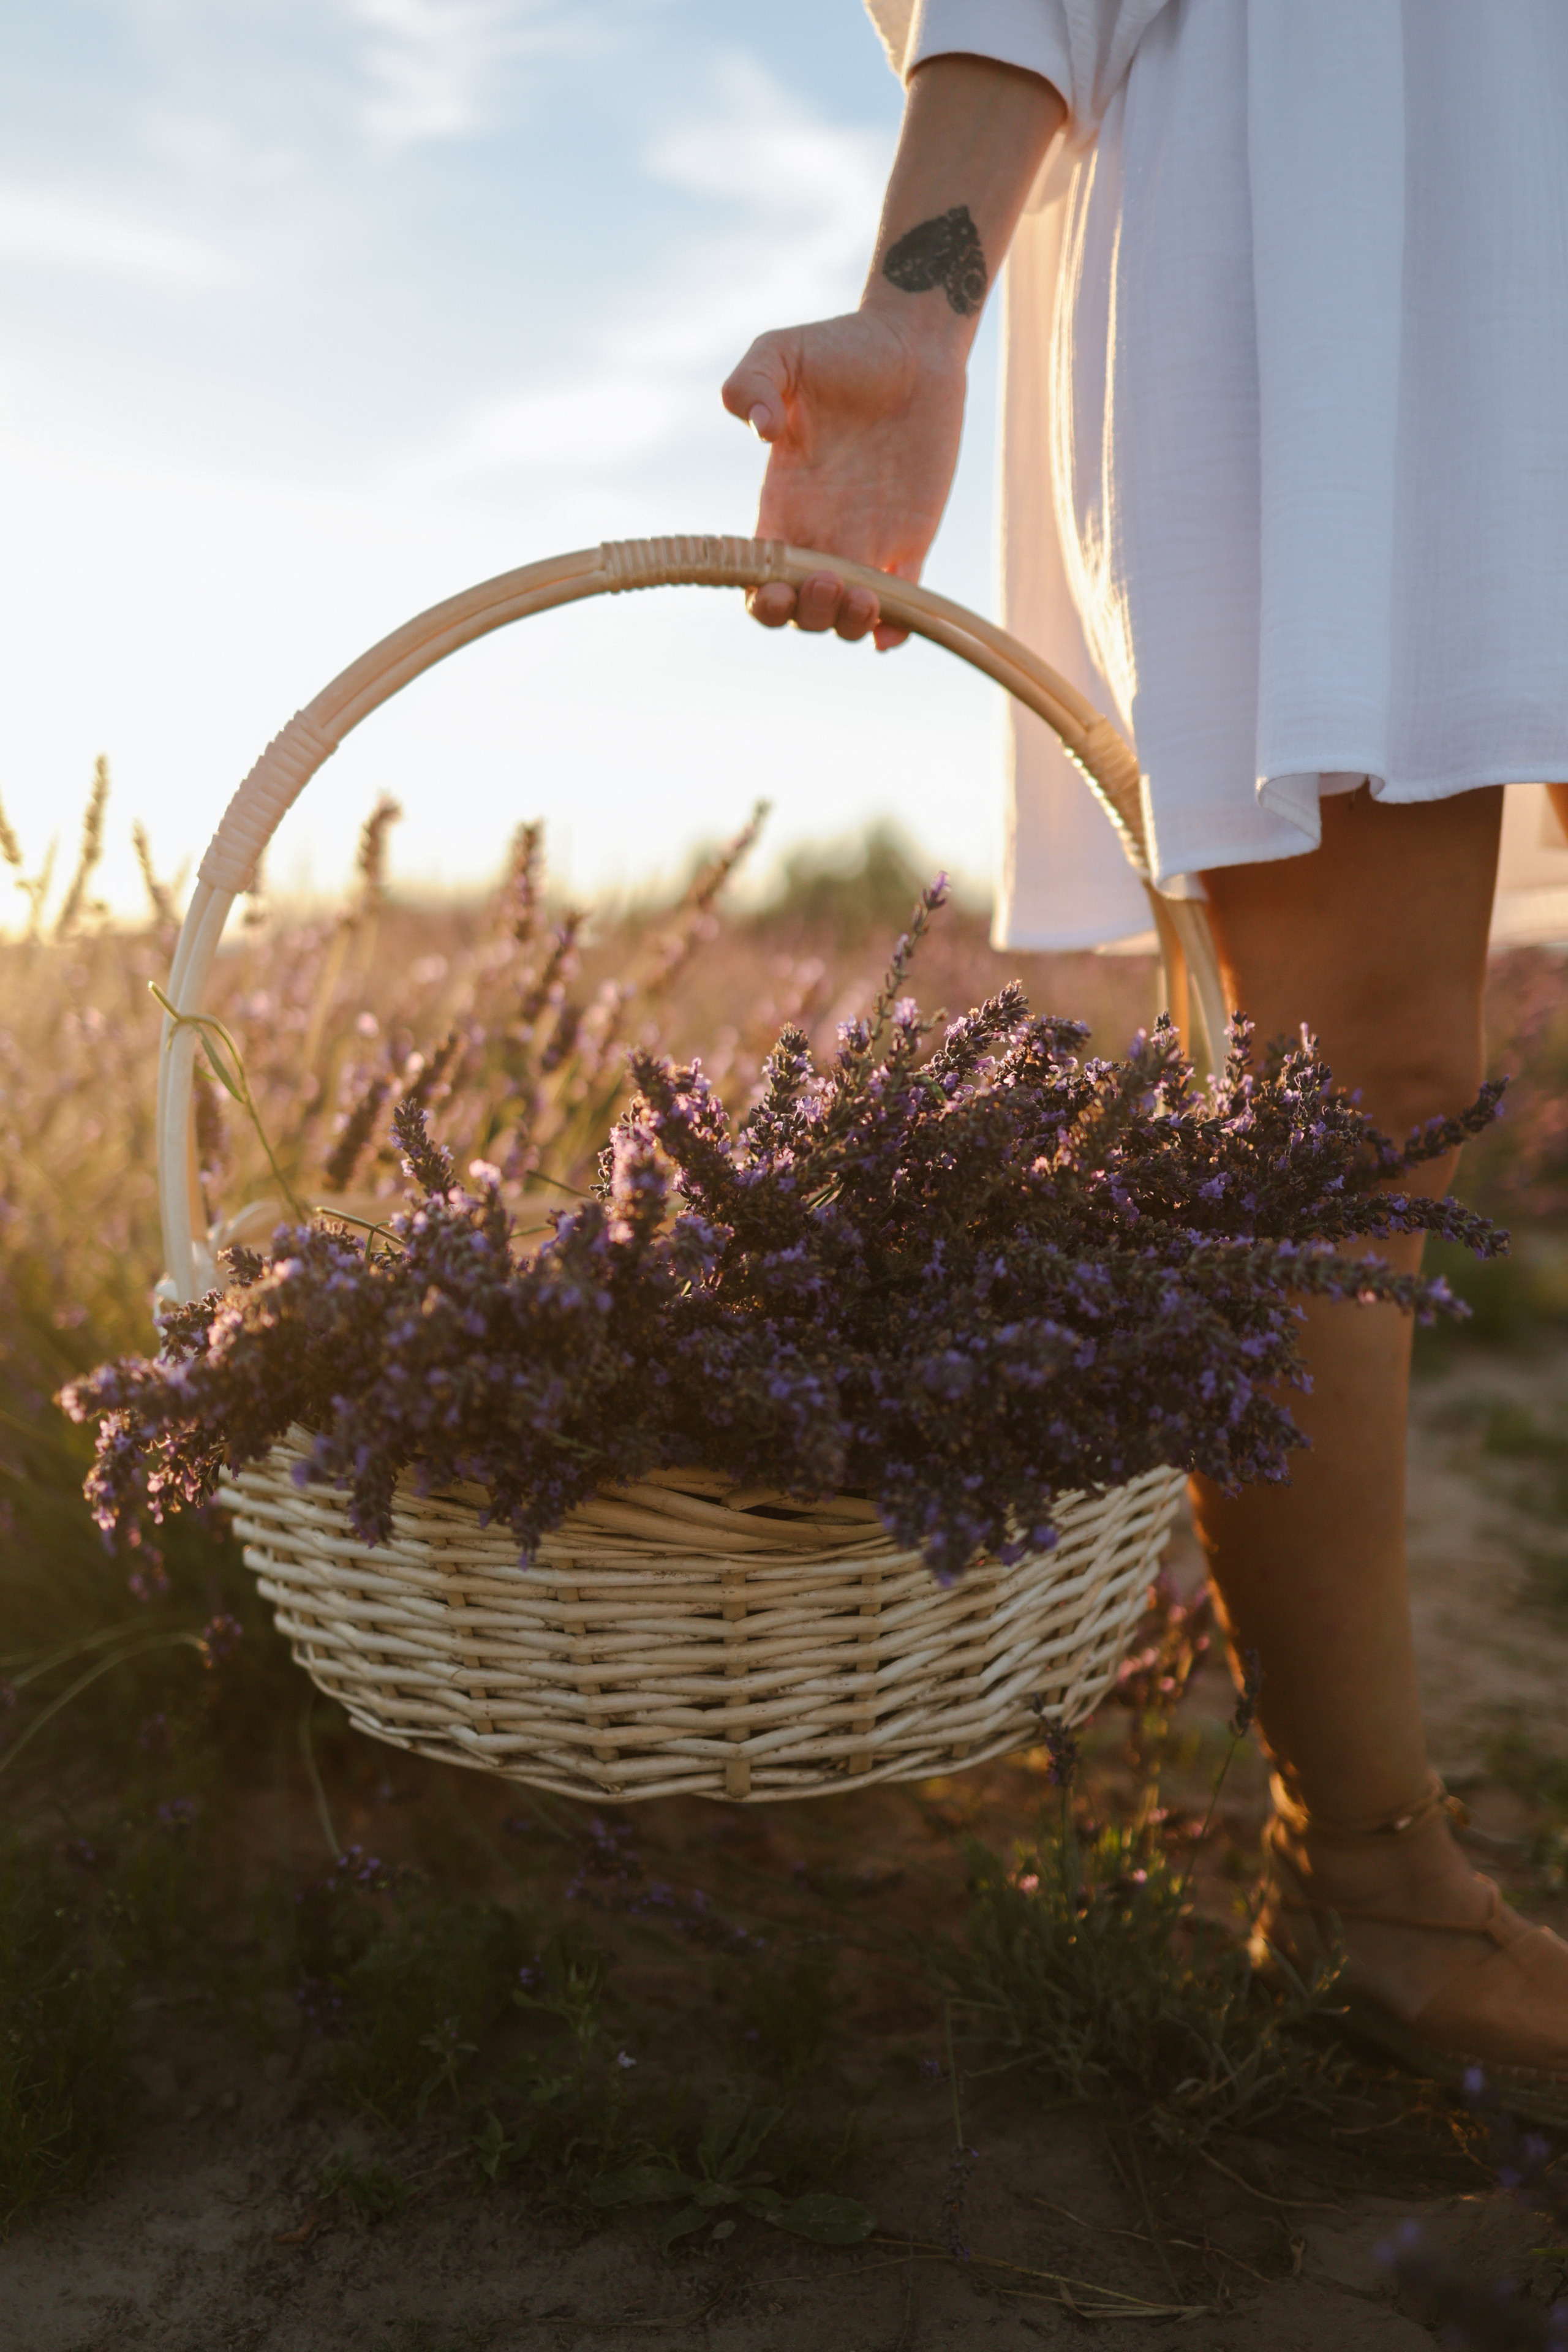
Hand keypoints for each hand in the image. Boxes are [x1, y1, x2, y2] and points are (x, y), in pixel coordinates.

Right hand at [721, 307, 965, 650]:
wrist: (913, 345)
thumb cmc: (842, 347)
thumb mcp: (781, 351)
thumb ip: (752, 383)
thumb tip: (760, 431)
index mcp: (782, 504)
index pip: (760, 575)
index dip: (760, 597)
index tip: (774, 584)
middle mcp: (820, 533)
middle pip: (801, 608)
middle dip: (808, 614)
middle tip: (828, 579)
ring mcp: (867, 541)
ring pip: (847, 614)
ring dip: (847, 625)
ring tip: (863, 599)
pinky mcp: (912, 540)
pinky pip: (904, 603)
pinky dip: (895, 631)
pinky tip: (891, 631)